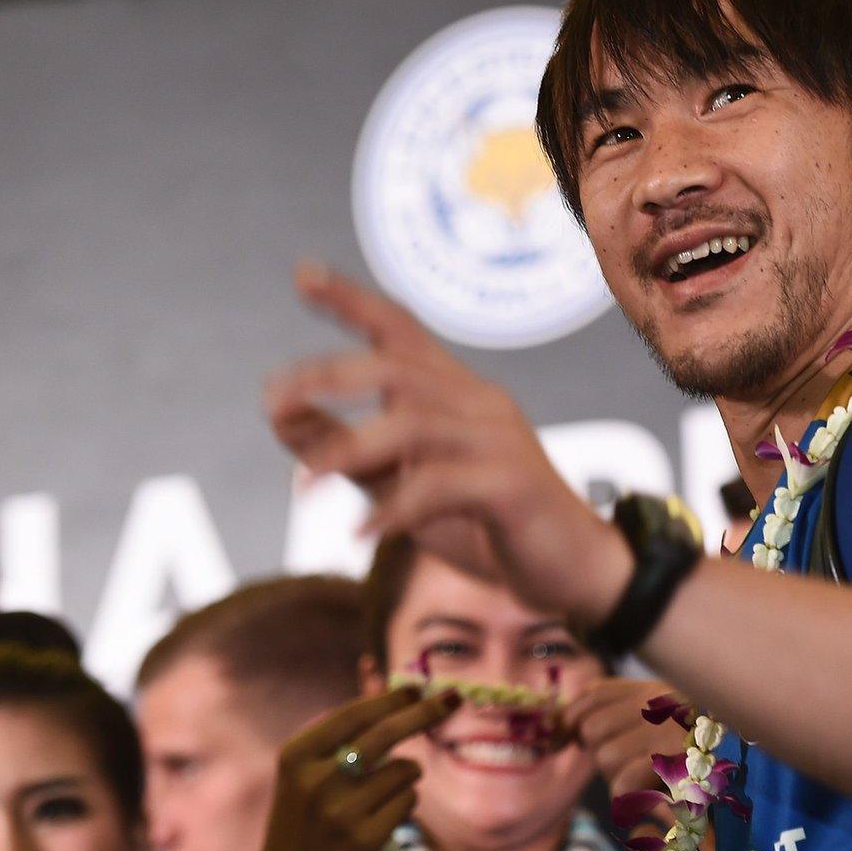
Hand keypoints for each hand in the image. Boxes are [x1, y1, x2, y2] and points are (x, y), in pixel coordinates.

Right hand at [254, 687, 458, 850]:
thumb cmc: (310, 808)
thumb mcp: (308, 767)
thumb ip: (347, 732)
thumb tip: (404, 692)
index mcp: (297, 756)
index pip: (354, 715)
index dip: (391, 699)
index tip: (418, 688)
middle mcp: (316, 782)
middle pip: (385, 734)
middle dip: (425, 712)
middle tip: (453, 698)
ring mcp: (340, 813)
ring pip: (405, 770)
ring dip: (408, 772)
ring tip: (382, 789)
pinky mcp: (365, 839)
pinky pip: (410, 801)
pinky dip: (406, 800)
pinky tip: (381, 815)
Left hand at [264, 265, 633, 626]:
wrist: (577, 574)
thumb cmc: (489, 527)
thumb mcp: (403, 486)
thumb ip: (346, 451)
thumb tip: (277, 413)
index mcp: (460, 394)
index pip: (403, 330)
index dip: (352, 301)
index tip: (302, 275)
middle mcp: (482, 403)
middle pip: (396, 368)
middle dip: (328, 377)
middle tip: (274, 400)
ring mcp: (500, 440)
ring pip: (412, 424)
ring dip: (347, 453)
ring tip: (302, 489)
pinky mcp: (512, 485)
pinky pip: (440, 485)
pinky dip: (393, 509)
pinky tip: (359, 535)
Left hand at [564, 679, 694, 799]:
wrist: (741, 774)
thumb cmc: (690, 752)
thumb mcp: (657, 719)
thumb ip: (614, 704)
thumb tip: (566, 719)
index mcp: (653, 690)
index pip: (592, 694)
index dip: (571, 718)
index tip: (567, 737)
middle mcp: (662, 704)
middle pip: (592, 728)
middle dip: (600, 751)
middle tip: (626, 763)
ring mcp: (669, 734)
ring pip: (605, 757)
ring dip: (616, 776)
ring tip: (643, 778)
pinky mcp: (675, 767)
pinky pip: (622, 783)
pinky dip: (628, 795)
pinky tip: (645, 794)